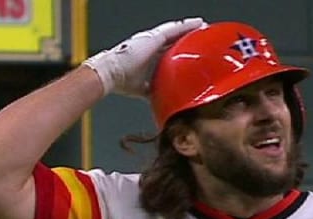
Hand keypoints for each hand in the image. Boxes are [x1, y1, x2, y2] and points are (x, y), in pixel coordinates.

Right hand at [82, 17, 207, 96]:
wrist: (110, 73)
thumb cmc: (121, 80)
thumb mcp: (143, 87)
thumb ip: (152, 90)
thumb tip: (160, 100)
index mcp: (149, 55)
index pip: (168, 49)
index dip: (180, 47)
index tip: (191, 48)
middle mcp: (151, 45)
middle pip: (174, 38)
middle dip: (186, 36)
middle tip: (200, 34)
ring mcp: (152, 39)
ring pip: (175, 31)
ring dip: (189, 28)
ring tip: (201, 25)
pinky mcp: (154, 37)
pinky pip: (174, 30)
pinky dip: (186, 26)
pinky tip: (197, 24)